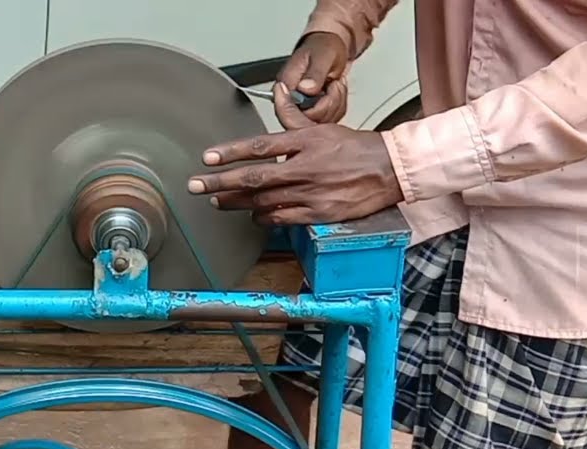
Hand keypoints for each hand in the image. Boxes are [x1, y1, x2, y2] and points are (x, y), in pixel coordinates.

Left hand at [188, 111, 403, 225]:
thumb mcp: (322, 126)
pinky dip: (264, 217)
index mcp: (304, 142)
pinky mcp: (318, 213)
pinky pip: (282, 218)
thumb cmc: (355, 148)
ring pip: (264, 200)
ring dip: (237, 202)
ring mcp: (311, 192)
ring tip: (218, 201)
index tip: (207, 158)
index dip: (229, 153)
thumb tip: (278, 92)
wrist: (389, 170)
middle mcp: (304, 167)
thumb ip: (293, 115)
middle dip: (220, 182)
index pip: (259, 146)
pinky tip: (253, 215)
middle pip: (254, 177)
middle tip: (197, 186)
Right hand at [275, 31, 348, 125]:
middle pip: (307, 120)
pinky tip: (336, 91)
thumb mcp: (322, 56)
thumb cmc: (323, 48)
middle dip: (329, 104)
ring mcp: (301, 108)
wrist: (329, 49)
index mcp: (286, 85)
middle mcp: (290, 100)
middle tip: (334, 84)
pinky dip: (339, 106)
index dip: (314, 106)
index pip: (291, 111)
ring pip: (320, 122)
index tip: (327, 88)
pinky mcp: (313, 112)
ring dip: (335, 103)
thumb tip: (305, 88)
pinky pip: (329, 119)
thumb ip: (314, 73)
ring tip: (335, 84)